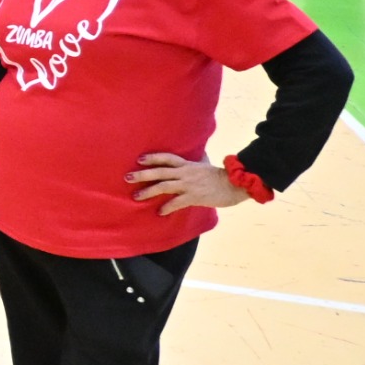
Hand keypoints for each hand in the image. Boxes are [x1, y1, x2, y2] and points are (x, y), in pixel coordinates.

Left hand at [129, 152, 251, 211]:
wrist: (237, 184)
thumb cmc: (222, 176)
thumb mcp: (207, 165)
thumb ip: (199, 160)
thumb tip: (200, 152)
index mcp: (188, 164)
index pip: (166, 158)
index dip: (152, 158)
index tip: (139, 159)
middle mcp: (185, 173)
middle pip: (159, 172)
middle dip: (142, 174)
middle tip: (127, 177)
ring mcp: (189, 185)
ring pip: (163, 186)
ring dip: (148, 191)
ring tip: (136, 196)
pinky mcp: (194, 197)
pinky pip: (176, 202)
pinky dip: (167, 207)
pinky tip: (160, 212)